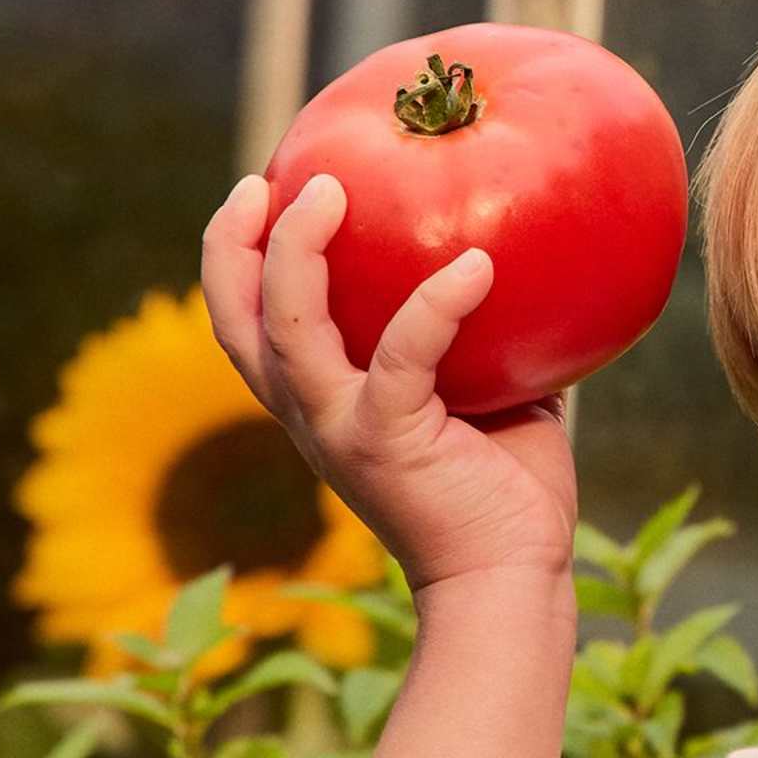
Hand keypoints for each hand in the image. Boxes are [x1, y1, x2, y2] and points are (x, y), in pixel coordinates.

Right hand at [201, 172, 578, 594]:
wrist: (512, 579)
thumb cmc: (507, 494)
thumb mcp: (489, 397)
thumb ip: (483, 337)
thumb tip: (523, 260)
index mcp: (322, 406)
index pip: (249, 327)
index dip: (235, 258)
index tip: (261, 190)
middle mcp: (313, 416)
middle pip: (236, 320)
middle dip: (234, 243)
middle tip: (269, 178)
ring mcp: (340, 430)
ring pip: (287, 326)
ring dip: (298, 250)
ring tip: (334, 189)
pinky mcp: (387, 442)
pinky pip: (403, 354)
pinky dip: (436, 304)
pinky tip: (478, 266)